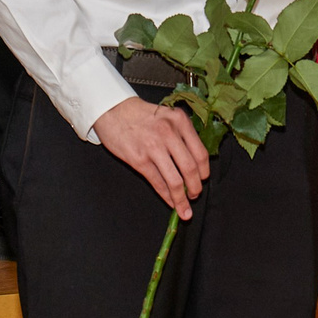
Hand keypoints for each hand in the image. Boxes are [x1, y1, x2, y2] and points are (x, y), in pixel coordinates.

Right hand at [94, 98, 211, 218]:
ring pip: (175, 180)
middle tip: (195, 195)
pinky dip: (167, 197)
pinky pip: (158, 183)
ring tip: (185, 207)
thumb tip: (194, 164)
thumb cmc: (141, 115)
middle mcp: (169, 133)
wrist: (114, 111)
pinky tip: (170, 202)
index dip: (204, 171)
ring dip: (182, 198)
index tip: (204, 179)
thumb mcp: (167, 116)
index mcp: (180, 121)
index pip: (201, 153)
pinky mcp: (139, 160)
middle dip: (195, 187)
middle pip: (191, 169)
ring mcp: (154, 147)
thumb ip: (182, 135)